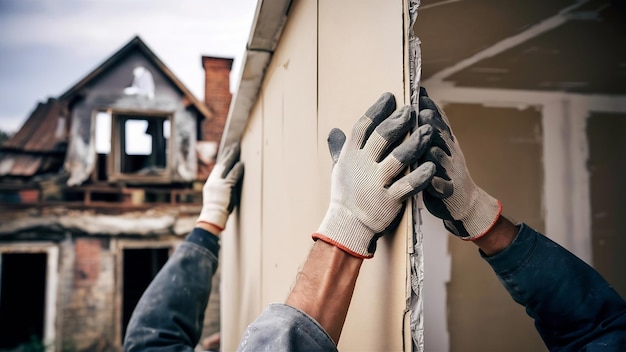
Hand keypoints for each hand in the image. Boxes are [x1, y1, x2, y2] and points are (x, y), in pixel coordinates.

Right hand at [197, 144, 243, 229]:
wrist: (213, 217)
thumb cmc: (217, 210)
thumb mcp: (217, 197)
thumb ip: (222, 188)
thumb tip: (229, 182)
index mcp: (211, 183)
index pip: (217, 167)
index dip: (223, 158)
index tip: (227, 150)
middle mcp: (213, 181)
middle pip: (221, 163)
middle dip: (228, 153)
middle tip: (233, 145)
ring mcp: (218, 183)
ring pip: (226, 166)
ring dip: (232, 156)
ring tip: (237, 148)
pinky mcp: (225, 187)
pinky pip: (232, 176)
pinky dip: (237, 169)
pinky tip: (241, 163)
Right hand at [313, 92, 435, 257]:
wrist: (348, 226)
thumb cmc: (345, 195)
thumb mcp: (338, 169)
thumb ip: (339, 148)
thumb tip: (333, 131)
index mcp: (351, 157)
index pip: (363, 128)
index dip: (376, 110)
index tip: (389, 97)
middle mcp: (364, 167)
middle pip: (381, 138)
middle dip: (398, 121)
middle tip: (411, 109)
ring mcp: (377, 184)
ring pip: (399, 159)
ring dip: (415, 143)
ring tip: (428, 130)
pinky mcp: (390, 200)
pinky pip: (408, 185)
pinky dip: (421, 176)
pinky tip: (432, 165)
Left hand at [418, 87, 500, 239]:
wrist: (463, 202)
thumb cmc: (442, 169)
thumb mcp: (439, 144)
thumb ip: (429, 124)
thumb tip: (418, 96)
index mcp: (443, 140)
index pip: (437, 120)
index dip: (429, 106)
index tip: (418, 92)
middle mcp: (449, 153)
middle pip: (440, 136)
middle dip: (432, 125)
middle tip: (421, 113)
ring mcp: (450, 172)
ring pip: (441, 160)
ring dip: (435, 153)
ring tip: (427, 147)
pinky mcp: (448, 192)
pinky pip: (443, 188)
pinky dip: (437, 185)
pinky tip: (431, 183)